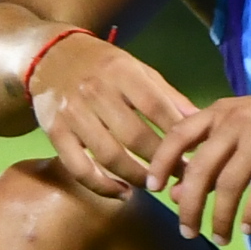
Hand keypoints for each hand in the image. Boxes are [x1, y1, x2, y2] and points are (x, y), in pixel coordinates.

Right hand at [25, 33, 200, 201]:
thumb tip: (201, 122)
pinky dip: (102, 186)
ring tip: (155, 185)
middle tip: (181, 177)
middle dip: (163, 161)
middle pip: (135, 136)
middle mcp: (95, 92)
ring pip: (109, 156)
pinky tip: (122, 193)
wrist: (49, 56)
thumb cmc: (101, 65)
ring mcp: (73, 114)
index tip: (197, 154)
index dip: (179, 134)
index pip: (156, 107)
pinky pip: (79, 168)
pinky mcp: (55, 133)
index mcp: (121, 72)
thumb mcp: (137, 68)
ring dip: (137, 176)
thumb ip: (167, 96)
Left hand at [145, 86, 250, 246]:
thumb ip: (213, 157)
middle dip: (190, 205)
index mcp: (219, 112)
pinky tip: (248, 229)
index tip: (153, 188)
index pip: (177, 135)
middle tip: (188, 232)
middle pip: (199, 169)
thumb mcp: (244, 130)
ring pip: (229, 184)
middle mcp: (234, 121)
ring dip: (221, 217)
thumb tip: (178, 193)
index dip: (161, 161)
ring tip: (220, 238)